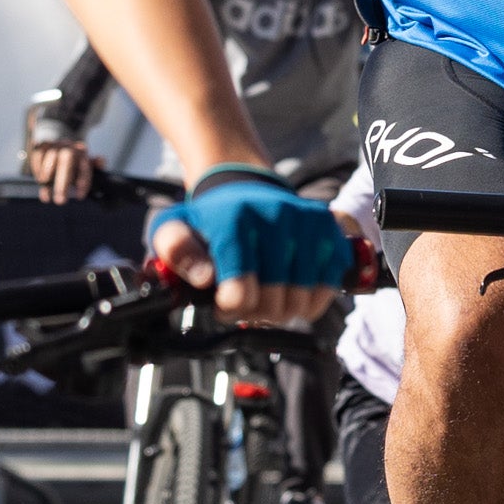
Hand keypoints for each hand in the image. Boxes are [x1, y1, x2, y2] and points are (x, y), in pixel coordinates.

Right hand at [27, 139, 94, 203]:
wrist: (58, 140)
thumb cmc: (73, 160)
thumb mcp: (85, 164)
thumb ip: (95, 165)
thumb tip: (101, 162)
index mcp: (82, 153)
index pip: (85, 166)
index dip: (83, 181)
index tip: (79, 197)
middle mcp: (69, 147)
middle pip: (66, 160)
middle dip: (62, 183)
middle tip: (60, 201)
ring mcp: (55, 145)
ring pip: (50, 158)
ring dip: (47, 177)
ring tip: (48, 195)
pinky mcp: (41, 145)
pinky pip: (38, 156)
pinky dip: (37, 170)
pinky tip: (40, 181)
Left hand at [155, 168, 352, 325]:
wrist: (244, 191)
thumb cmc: (210, 222)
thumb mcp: (175, 229)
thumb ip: (176, 251)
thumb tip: (204, 277)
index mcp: (233, 218)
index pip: (240, 291)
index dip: (231, 309)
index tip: (223, 305)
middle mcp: (275, 215)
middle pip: (273, 302)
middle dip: (256, 312)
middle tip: (246, 302)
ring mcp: (306, 222)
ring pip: (302, 299)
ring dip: (283, 310)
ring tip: (268, 297)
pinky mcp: (329, 229)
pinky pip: (328, 285)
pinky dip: (311, 300)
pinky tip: (292, 291)